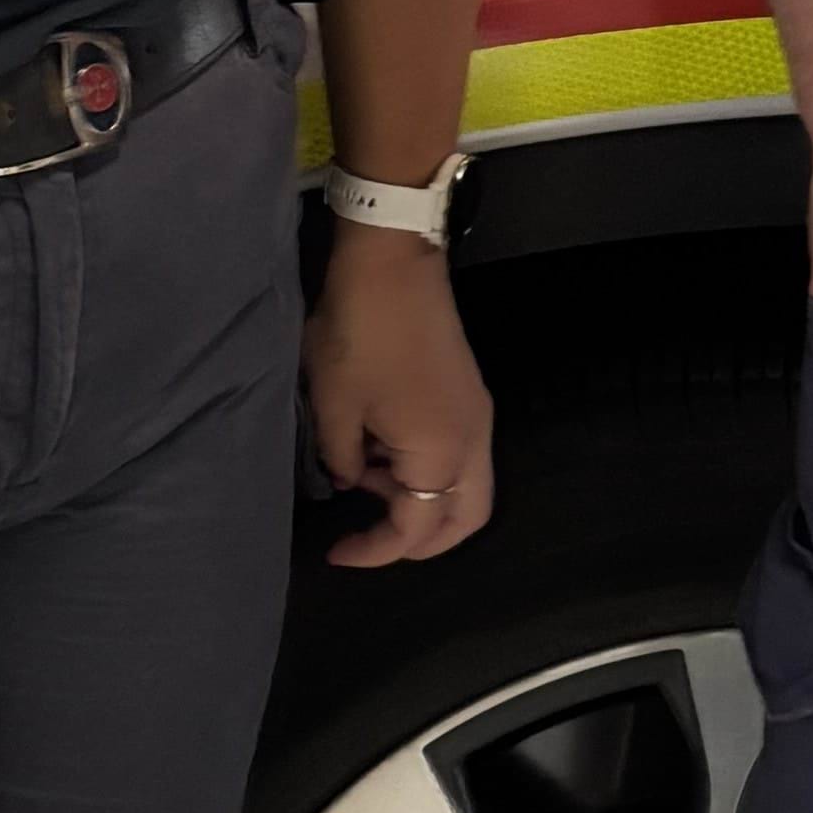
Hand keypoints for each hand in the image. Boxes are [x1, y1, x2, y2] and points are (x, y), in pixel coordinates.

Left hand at [302, 227, 499, 563]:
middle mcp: (473, 440)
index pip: (416, 529)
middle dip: (421, 542)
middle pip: (466, 518)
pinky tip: (384, 453)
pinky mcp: (470, 395)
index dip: (374, 550)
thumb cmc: (360, 335)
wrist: (394, 262)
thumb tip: (350, 478)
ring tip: (366, 482)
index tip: (335, 550)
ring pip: (468, 488)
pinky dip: (429, 474)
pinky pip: (462, 457)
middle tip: (370, 539)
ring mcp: (477, 415)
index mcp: (441, 451)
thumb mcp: (334, 407)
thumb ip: (341, 461)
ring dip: (423, 502)